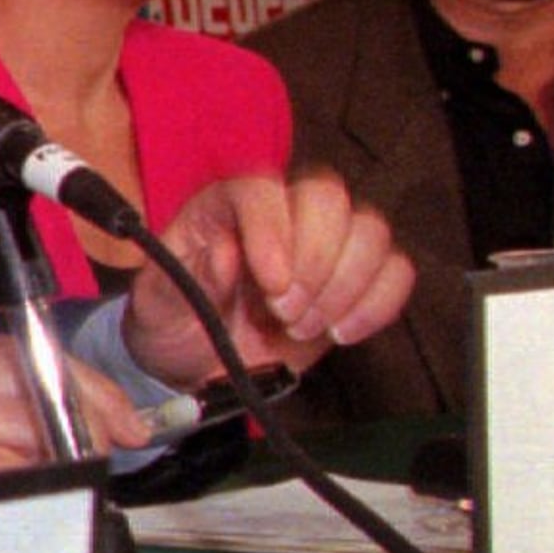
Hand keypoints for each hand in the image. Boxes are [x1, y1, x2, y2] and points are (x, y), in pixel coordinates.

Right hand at [0, 324, 152, 505]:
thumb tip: (47, 417)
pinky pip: (16, 475)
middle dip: (91, 430)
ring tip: (65, 484)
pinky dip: (38, 490)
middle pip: (52, 392)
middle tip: (112, 455)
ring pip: (42, 435)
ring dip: (67, 463)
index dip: (93, 391)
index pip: (39, 356)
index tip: (124, 419)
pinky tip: (33, 502)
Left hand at [124, 171, 414, 389]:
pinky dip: (377, 304)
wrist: (199, 362)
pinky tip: (341, 333)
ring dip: (344, 287)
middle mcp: (282, 210)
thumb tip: (227, 255)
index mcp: (224, 205)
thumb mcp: (157, 306)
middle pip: (327, 197)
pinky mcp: (358, 277)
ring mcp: (327, 241)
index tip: (271, 285)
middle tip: (284, 314)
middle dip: (314, 261)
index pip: (261, 189)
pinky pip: (396, 271)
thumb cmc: (174, 321)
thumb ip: (185, 280)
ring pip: (371, 230)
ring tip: (300, 328)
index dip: (273, 231)